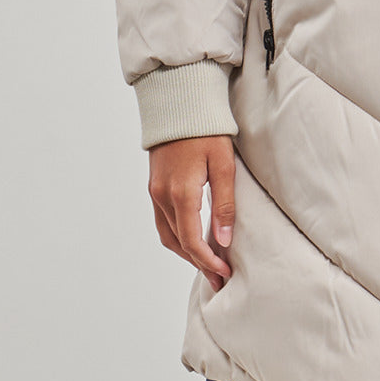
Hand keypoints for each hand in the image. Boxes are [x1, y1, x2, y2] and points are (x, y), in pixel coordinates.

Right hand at [147, 135, 235, 291]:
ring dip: (185, 253)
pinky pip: (162, 221)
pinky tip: (191, 240)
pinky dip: (176, 236)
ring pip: (167, 234)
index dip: (207, 262)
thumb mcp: (224, 164)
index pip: (191, 241)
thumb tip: (223, 241)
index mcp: (181, 192)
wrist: (181, 102)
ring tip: (207, 264)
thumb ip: (224, 204)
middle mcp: (163, 195)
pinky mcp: (154, 185)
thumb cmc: (207, 130)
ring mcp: (155, 191)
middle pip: (177, 242)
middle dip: (198, 263)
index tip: (224, 273)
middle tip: (219, 278)